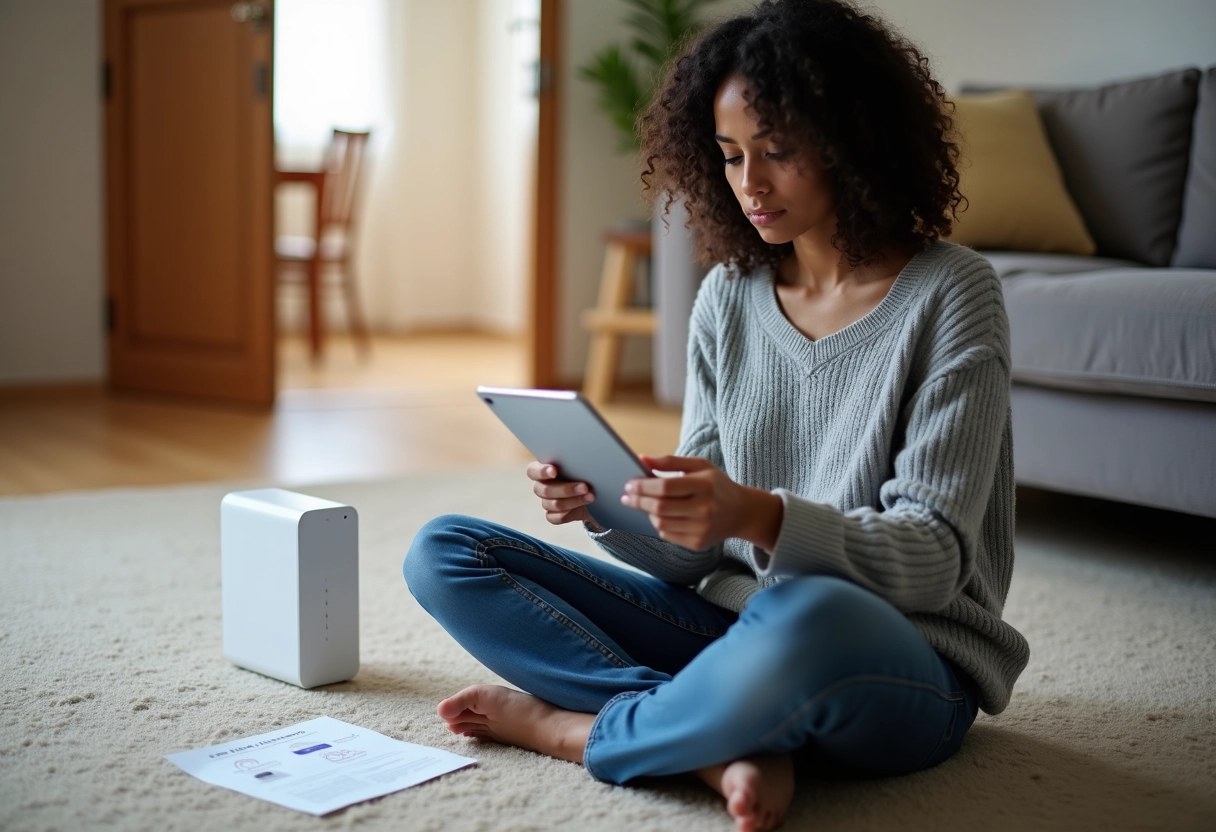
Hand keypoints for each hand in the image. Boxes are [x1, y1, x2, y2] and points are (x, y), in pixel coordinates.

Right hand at [526, 461, 601, 528]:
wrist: (597, 494)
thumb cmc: (587, 474)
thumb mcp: (583, 466)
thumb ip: (576, 463)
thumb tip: (583, 461)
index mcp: (544, 470)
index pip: (533, 471)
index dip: (541, 471)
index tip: (554, 471)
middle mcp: (542, 486)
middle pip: (544, 490)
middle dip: (566, 489)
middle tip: (585, 487)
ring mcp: (547, 502)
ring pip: (554, 504)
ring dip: (574, 500)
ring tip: (590, 496)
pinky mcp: (554, 516)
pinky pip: (556, 517)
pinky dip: (570, 513)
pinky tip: (583, 508)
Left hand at [621, 455, 782, 550]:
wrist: (741, 512)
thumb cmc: (716, 485)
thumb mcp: (699, 466)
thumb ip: (670, 461)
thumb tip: (641, 458)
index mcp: (705, 485)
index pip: (665, 486)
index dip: (643, 486)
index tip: (629, 484)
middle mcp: (704, 508)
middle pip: (660, 506)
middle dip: (638, 501)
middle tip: (627, 496)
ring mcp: (701, 528)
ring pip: (661, 523)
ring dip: (647, 513)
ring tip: (644, 504)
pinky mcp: (698, 543)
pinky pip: (667, 535)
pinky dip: (659, 525)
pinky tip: (660, 516)